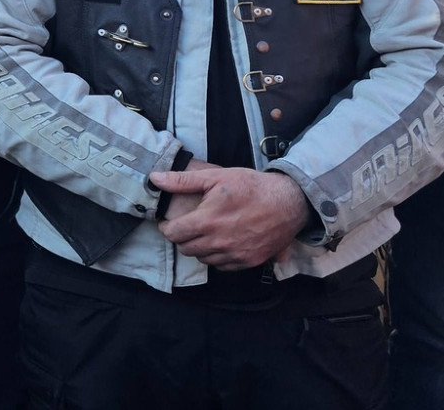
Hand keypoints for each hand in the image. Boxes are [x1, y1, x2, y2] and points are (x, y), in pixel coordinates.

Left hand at [152, 166, 310, 270]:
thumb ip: (182, 180)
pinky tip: (221, 243)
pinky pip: (223, 266)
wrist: (289, 201)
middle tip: (187, 227)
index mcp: (207, 221)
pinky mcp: (249, 261)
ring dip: (199, 248)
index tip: (170, 223)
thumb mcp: (215, 177)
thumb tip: (155, 179)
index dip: (168, 228)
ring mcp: (235, 254)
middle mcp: (219, 242)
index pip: (174, 234)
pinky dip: (217, 257)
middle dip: (182, 238)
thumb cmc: (251, 186)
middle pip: (186, 249)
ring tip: (204, 234)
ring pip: (203, 259)